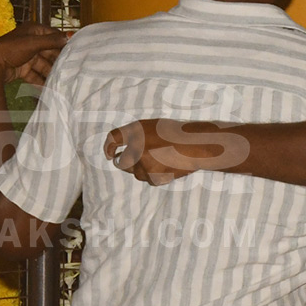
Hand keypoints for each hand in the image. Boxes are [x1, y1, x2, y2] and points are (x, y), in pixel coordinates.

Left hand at [0, 24, 66, 85]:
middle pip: (49, 52)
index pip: (53, 36)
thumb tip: (70, 36)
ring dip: (51, 73)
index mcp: (33, 31)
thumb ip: (52, 41)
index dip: (63, 43)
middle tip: (72, 69)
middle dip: (58, 61)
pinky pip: (35, 75)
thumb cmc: (10, 49)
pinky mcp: (22, 69)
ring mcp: (26, 56)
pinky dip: (42, 81)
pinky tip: (51, 88)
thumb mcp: (33, 43)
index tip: (77, 50)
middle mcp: (30, 42)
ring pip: (43, 65)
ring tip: (63, 81)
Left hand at [103, 118, 247, 185]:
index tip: (109, 153)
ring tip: (159, 159)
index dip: (108, 147)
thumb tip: (117, 149)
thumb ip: (133, 135)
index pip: (113, 139)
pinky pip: (148, 179)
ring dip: (141, 168)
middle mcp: (136, 149)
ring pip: (136, 172)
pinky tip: (165, 166)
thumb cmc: (175, 133)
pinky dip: (153, 174)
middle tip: (141, 156)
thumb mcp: (151, 126)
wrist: (196, 146)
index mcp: (135, 132)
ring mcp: (144, 166)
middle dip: (126, 161)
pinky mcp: (154, 178)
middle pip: (121, 162)